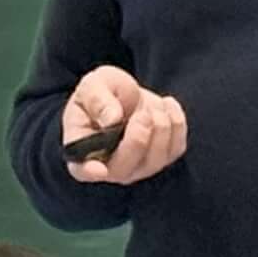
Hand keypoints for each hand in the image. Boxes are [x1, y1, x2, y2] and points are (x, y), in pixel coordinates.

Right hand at [62, 67, 188, 185]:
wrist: (124, 94)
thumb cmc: (102, 93)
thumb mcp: (92, 85)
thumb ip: (97, 99)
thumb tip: (111, 119)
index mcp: (81, 150)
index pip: (82, 170)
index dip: (90, 171)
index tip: (99, 169)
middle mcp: (108, 166)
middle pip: (123, 169)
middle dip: (136, 140)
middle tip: (142, 114)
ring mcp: (136, 167)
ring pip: (154, 161)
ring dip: (159, 127)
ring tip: (151, 105)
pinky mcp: (162, 158)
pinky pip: (175, 148)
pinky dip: (175, 122)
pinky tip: (164, 106)